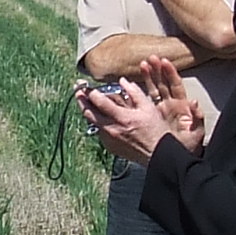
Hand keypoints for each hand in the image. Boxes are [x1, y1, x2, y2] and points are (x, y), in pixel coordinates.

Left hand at [78, 70, 198, 165]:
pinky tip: (100, 116)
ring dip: (87, 111)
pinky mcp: (110, 147)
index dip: (90, 93)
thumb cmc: (156, 130)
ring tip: (85, 102)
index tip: (85, 86)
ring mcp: (109, 139)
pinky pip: (99, 132)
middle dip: (81, 100)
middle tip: (77, 91)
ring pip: (92, 123)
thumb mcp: (148, 107)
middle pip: (88, 113)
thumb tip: (123, 81)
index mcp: (122, 117)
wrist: (158, 154)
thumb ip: (134, 92)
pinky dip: (98, 122)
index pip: (99, 102)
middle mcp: (112, 129)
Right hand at [136, 56, 206, 150]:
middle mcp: (170, 105)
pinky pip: (144, 101)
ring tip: (142, 64)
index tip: (164, 61)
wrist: (177, 157)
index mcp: (181, 106)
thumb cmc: (187, 147)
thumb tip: (195, 104)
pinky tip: (132, 84)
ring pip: (153, 89)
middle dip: (157, 70)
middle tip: (150, 59)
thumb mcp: (196, 134)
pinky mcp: (151, 116)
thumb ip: (197, 118)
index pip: (176, 85)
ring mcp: (160, 109)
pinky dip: (138, 92)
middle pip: (163, 83)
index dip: (170, 73)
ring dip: (148, 76)